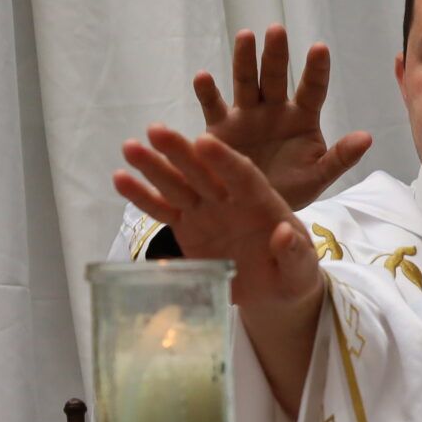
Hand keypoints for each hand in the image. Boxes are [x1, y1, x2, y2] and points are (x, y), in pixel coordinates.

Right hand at [115, 127, 326, 409]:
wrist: (274, 290)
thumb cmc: (294, 273)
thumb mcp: (302, 269)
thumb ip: (295, 253)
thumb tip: (284, 233)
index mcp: (263, 202)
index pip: (243, 176)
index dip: (224, 160)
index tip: (205, 142)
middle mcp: (231, 199)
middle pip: (204, 172)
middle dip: (181, 152)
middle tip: (156, 130)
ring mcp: (207, 211)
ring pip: (178, 185)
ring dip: (154, 166)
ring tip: (130, 147)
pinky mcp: (187, 226)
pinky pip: (163, 210)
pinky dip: (142, 197)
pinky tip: (120, 179)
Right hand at [192, 25, 372, 210]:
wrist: (253, 207)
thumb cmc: (291, 189)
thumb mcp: (318, 176)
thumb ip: (341, 157)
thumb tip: (368, 137)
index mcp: (302, 118)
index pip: (312, 89)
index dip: (316, 69)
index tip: (319, 47)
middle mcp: (274, 110)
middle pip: (276, 76)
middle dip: (276, 54)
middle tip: (277, 30)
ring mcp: (246, 115)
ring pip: (246, 82)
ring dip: (244, 60)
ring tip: (245, 36)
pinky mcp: (220, 127)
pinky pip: (213, 106)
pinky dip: (207, 92)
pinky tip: (203, 77)